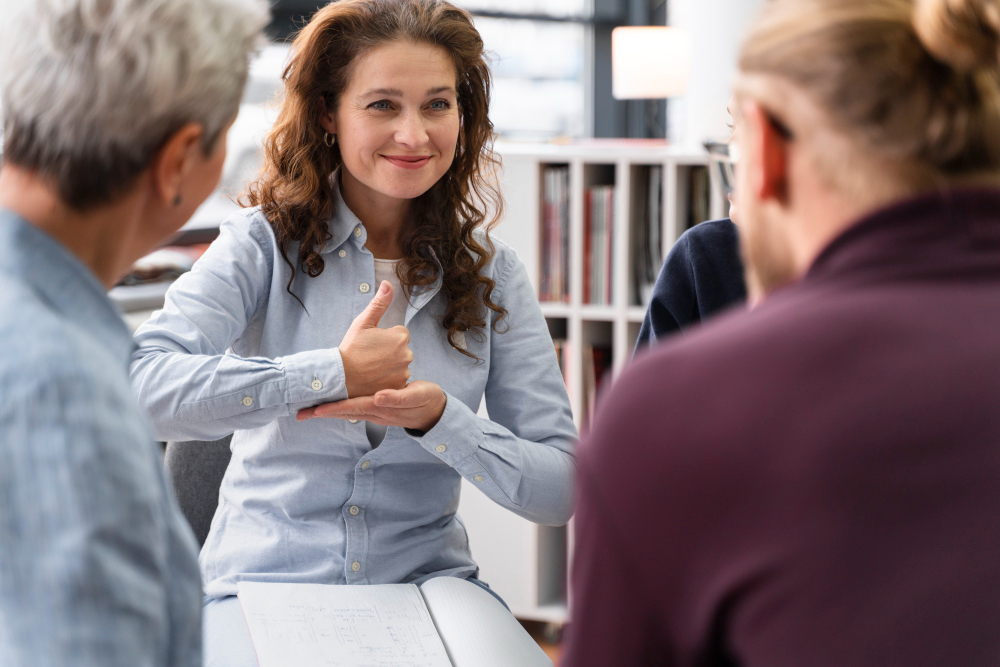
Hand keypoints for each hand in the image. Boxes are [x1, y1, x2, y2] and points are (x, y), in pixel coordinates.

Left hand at [297, 381, 446, 432]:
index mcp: (381, 407)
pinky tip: (333, 402)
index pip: (352, 407)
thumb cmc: (426, 400)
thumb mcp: (417, 396)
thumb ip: (398, 397)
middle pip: (343, 412)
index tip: (315, 410)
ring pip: (346, 411)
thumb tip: (378, 397)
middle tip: (300, 414)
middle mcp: (374, 412)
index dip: (333, 408)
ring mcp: (374, 412)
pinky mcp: (377, 407)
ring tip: (309, 409)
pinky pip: (354, 408)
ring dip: (328, 410)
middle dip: (322, 413)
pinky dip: (340, 406)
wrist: (436, 411)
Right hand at [339, 281, 412, 397]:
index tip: (371, 344)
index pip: (399, 334)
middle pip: (401, 350)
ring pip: (399, 365)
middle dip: (389, 352)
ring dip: (389, 365)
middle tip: (369, 356)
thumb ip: (379, 303)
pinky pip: (397, 380)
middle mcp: (407, 354)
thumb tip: (388, 283)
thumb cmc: (351, 348)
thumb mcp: (363, 322)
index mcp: (400, 337)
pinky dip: (388, 379)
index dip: (384, 338)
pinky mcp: (399, 387)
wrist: (341, 377)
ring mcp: (404, 372)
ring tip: (370, 367)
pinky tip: (375, 378)